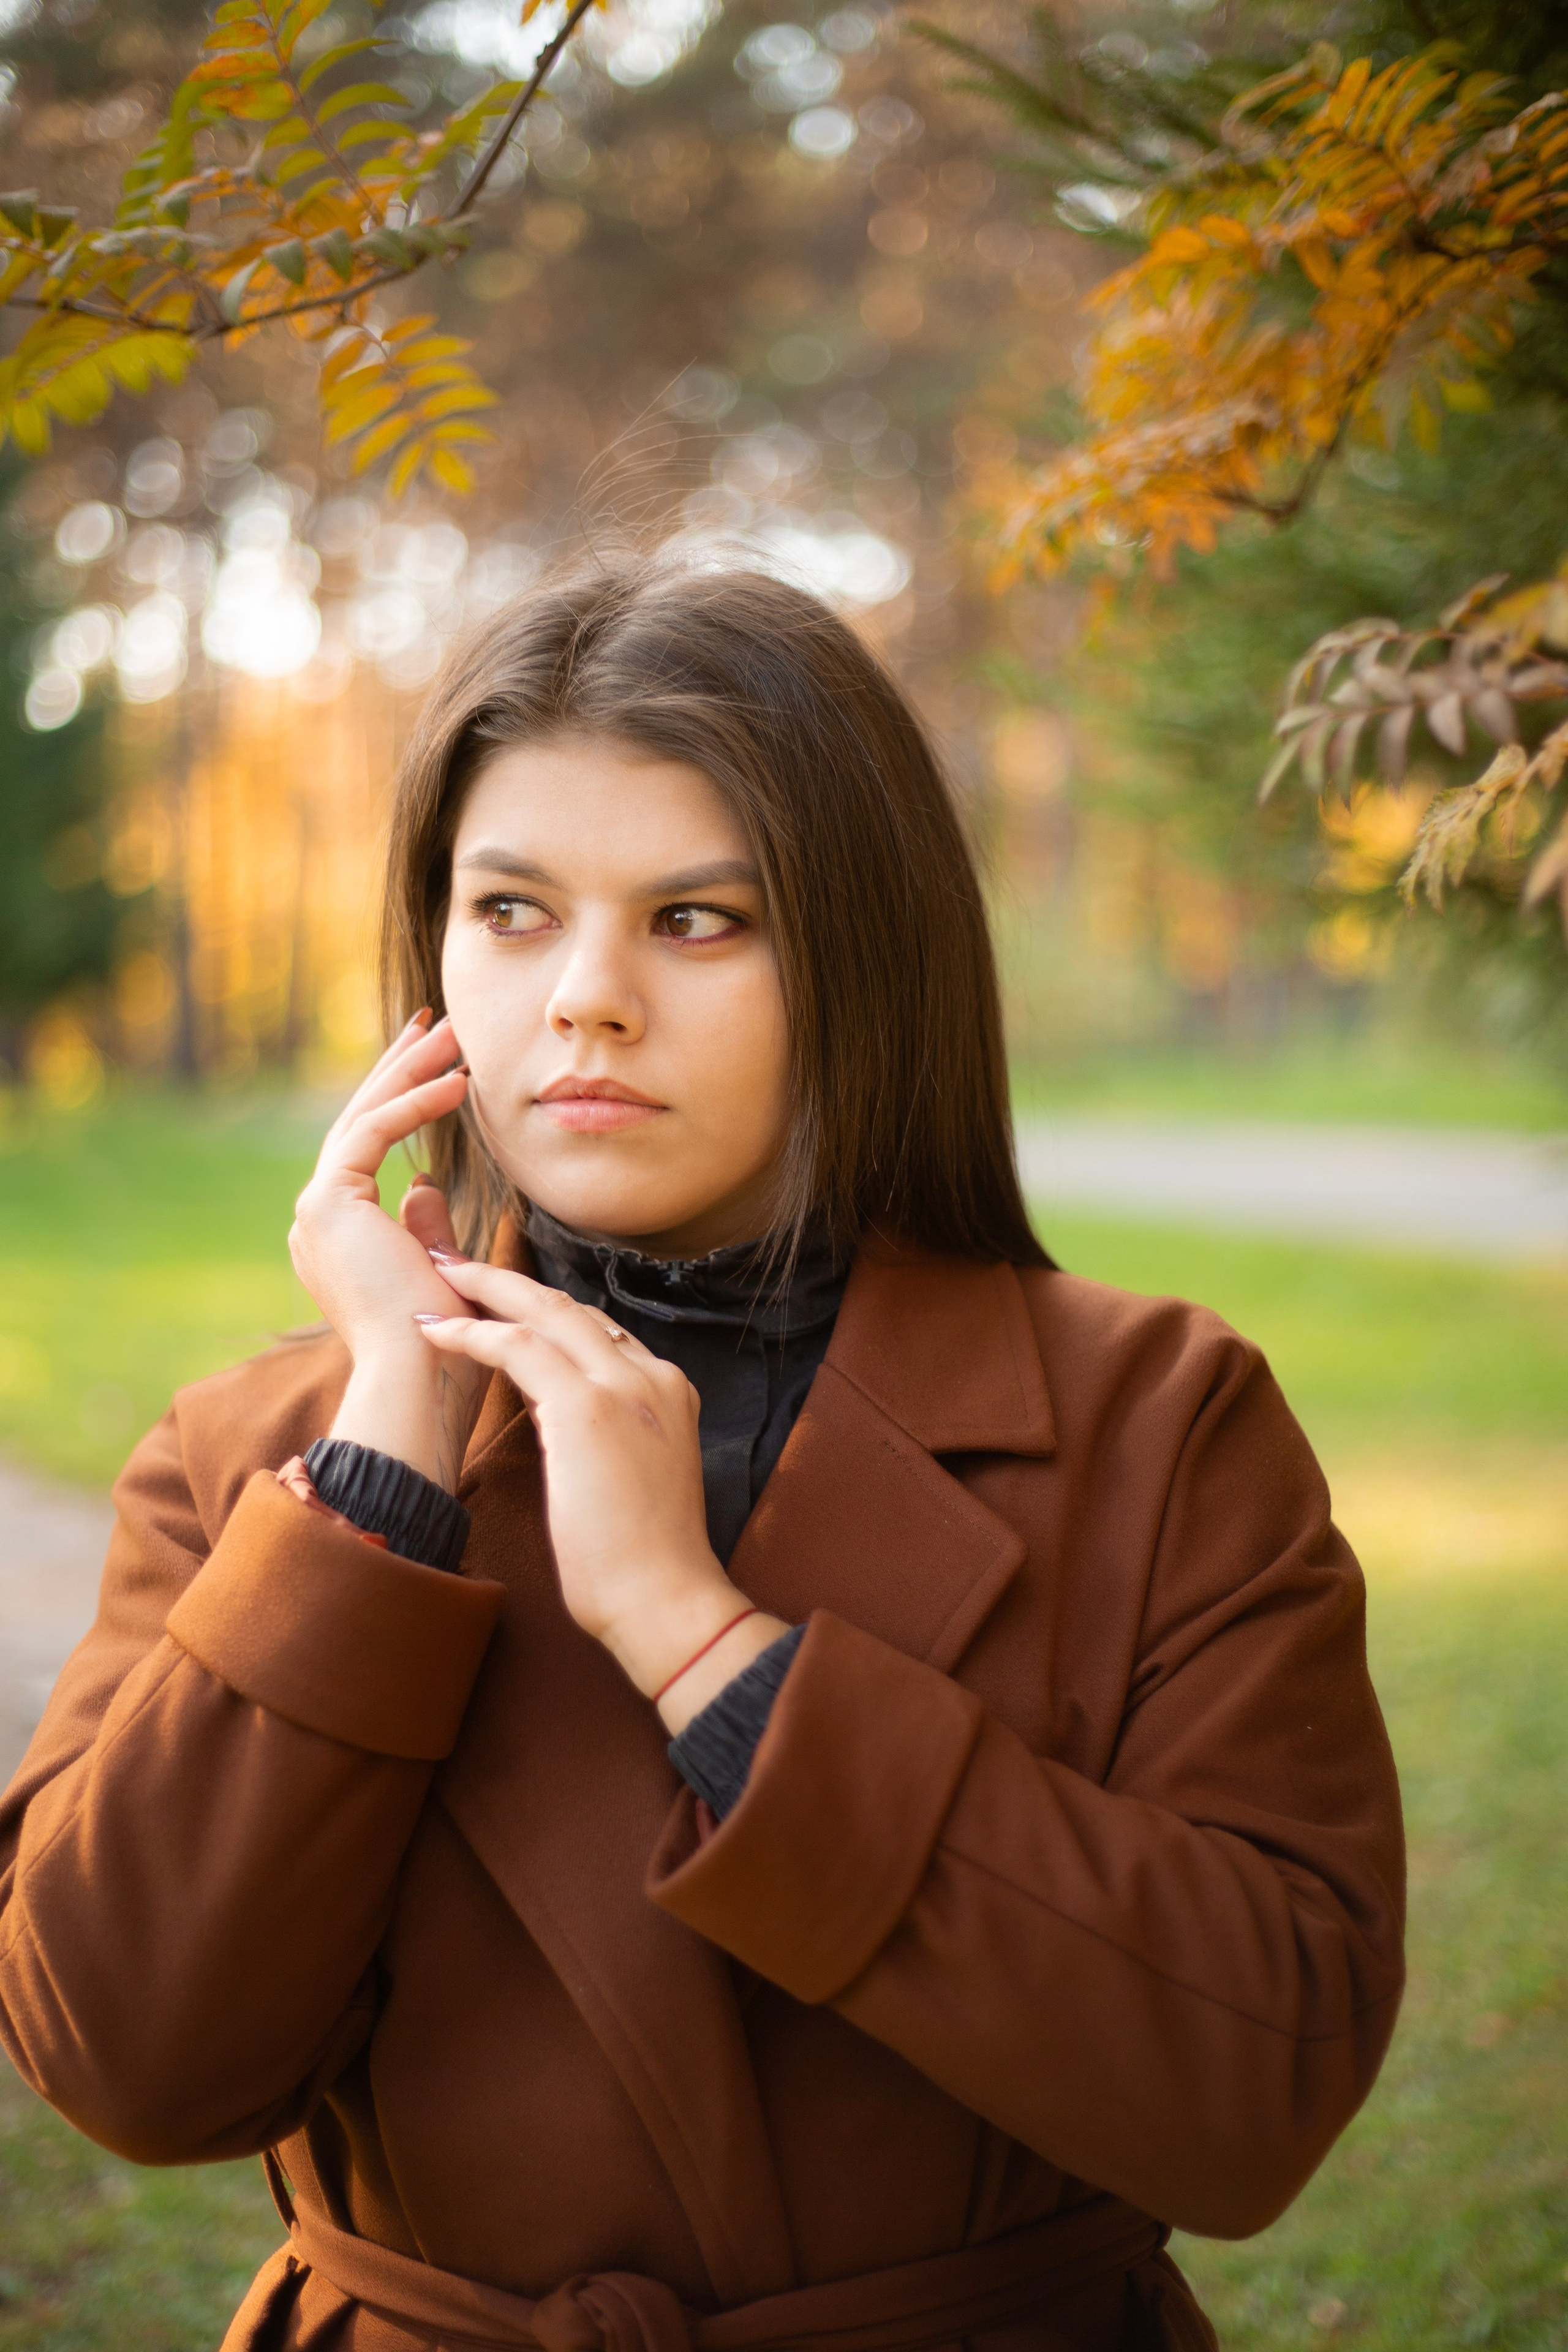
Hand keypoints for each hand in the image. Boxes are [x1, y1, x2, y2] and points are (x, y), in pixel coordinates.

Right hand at [289, 1012, 487, 1487]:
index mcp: (338, 1238)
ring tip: (454, 1037)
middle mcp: (317, 1221)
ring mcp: (316, 1211)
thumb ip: (427, 1227)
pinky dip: (415, 1105)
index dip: (402, 1100)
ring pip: (361, 1119)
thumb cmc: (442, 1347)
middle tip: (433, 1025)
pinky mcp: (328, 1204)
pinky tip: (457, 1083)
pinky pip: (372, 1135)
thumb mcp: (441, 1271)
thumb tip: (424, 1183)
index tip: (440, 1065)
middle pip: (358, 1124)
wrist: (416, 1384)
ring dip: (409, 1072)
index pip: (368, 1150)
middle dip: (399, 1069)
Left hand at [412, 1258, 787, 1729]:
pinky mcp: (589, 1408)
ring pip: (544, 1312)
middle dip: (509, 1281)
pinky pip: (518, 1347)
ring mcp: (624, 1387)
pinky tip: (436, 1329)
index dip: (544, 1312)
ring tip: (438, 1277)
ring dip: (485, 1290)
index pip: (599, 1331)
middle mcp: (652, 1376)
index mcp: (668, 1391)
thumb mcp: (638, 1478)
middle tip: (457, 1263)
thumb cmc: (643, 1561)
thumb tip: (574, 1439)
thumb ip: (614, 1439)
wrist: (666, 1601)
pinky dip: (473, 1332)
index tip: (504, 1303)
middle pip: (571, 1307)